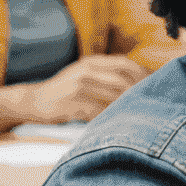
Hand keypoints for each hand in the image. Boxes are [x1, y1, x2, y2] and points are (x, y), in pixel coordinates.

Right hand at [20, 56, 145, 123]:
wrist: (33, 100)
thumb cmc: (64, 89)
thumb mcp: (83, 73)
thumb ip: (106, 73)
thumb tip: (139, 79)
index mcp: (91, 62)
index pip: (125, 63)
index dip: (141, 74)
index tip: (153, 85)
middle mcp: (86, 71)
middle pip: (123, 81)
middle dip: (137, 93)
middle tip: (147, 104)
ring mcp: (78, 87)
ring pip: (113, 97)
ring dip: (126, 107)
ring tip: (134, 115)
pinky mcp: (72, 103)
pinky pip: (99, 112)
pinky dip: (109, 117)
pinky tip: (114, 123)